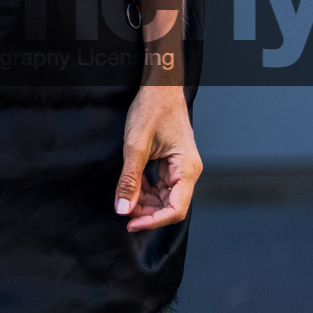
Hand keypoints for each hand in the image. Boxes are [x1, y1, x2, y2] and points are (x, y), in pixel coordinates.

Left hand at [113, 86, 200, 232]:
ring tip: (125, 199)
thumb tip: (123, 209)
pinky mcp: (173, 166)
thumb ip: (130, 180)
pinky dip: (146, 192)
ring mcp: (181, 169)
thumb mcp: (135, 146)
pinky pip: (162, 188)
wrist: (160, 88)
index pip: (175, 209)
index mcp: (186, 168)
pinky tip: (133, 187)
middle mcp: (188, 172)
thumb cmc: (152, 109)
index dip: (153, 221)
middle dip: (147, 213)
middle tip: (123, 211)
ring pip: (165, 199)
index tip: (130, 224)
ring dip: (145, 204)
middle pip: (171, 207)